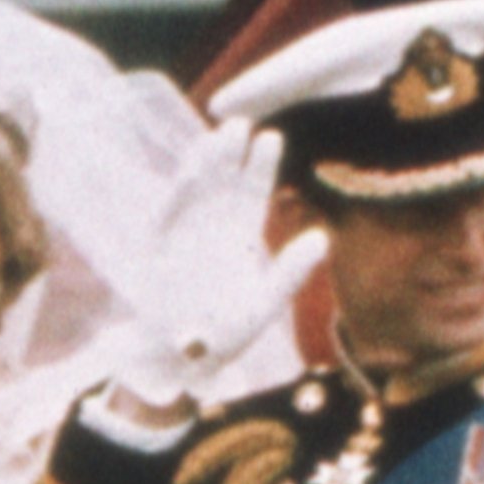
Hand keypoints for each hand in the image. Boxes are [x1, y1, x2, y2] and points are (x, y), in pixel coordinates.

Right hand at [117, 121, 327, 409]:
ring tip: (221, 137)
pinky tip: (194, 170)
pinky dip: (180, 190)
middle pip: (223, 179)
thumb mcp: (264, 304)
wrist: (182, 360)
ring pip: (195, 188)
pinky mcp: (159, 246)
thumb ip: (290, 272)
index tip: (271, 139)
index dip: (260, 165)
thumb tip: (323, 237)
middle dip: (231, 152)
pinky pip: (169, 211)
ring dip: (205, 162)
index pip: (252, 190)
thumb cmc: (225, 335)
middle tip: (245, 124)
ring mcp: (184, 232)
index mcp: (240, 233)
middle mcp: (211, 225)